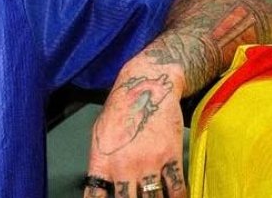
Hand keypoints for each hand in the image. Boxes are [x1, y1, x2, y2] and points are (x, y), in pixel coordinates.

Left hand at [82, 65, 188, 197]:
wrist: (146, 85)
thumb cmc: (121, 109)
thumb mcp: (99, 135)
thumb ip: (100, 164)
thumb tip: (101, 187)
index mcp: (102, 161)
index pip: (95, 197)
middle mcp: (123, 166)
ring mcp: (147, 163)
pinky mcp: (169, 157)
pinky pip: (176, 189)